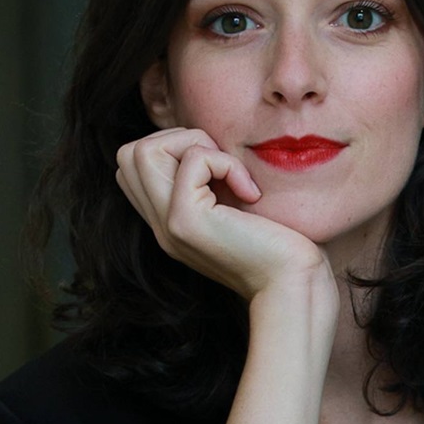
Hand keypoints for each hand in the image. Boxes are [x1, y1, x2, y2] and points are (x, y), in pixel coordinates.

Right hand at [116, 128, 332, 300]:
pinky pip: (192, 160)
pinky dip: (225, 162)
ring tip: (230, 174)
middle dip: (179, 139)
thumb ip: (213, 184)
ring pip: (143, 151)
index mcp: (169, 220)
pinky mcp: (186, 221)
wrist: (293, 284)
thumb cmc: (281, 245)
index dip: (175, 148)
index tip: (218, 169)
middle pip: (130, 154)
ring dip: (194, 145)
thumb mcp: (237, 208)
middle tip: (221, 166)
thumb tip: (208, 142)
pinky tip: (250, 192)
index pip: (134, 165)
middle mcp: (160, 225)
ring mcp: (168, 225)